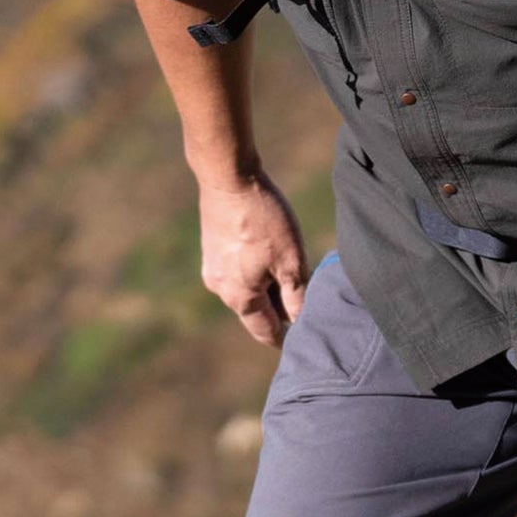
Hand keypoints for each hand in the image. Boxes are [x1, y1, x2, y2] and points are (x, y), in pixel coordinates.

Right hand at [198, 170, 308, 346]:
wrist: (228, 178)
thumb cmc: (264, 219)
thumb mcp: (291, 261)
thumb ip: (297, 298)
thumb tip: (301, 323)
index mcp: (241, 299)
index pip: (267, 332)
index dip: (288, 336)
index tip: (305, 338)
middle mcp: (221, 290)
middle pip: (256, 312)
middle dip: (279, 310)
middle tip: (304, 299)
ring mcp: (212, 270)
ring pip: (246, 291)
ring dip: (267, 289)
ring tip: (288, 271)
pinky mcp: (210, 251)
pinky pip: (236, 273)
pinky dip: (254, 272)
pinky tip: (268, 253)